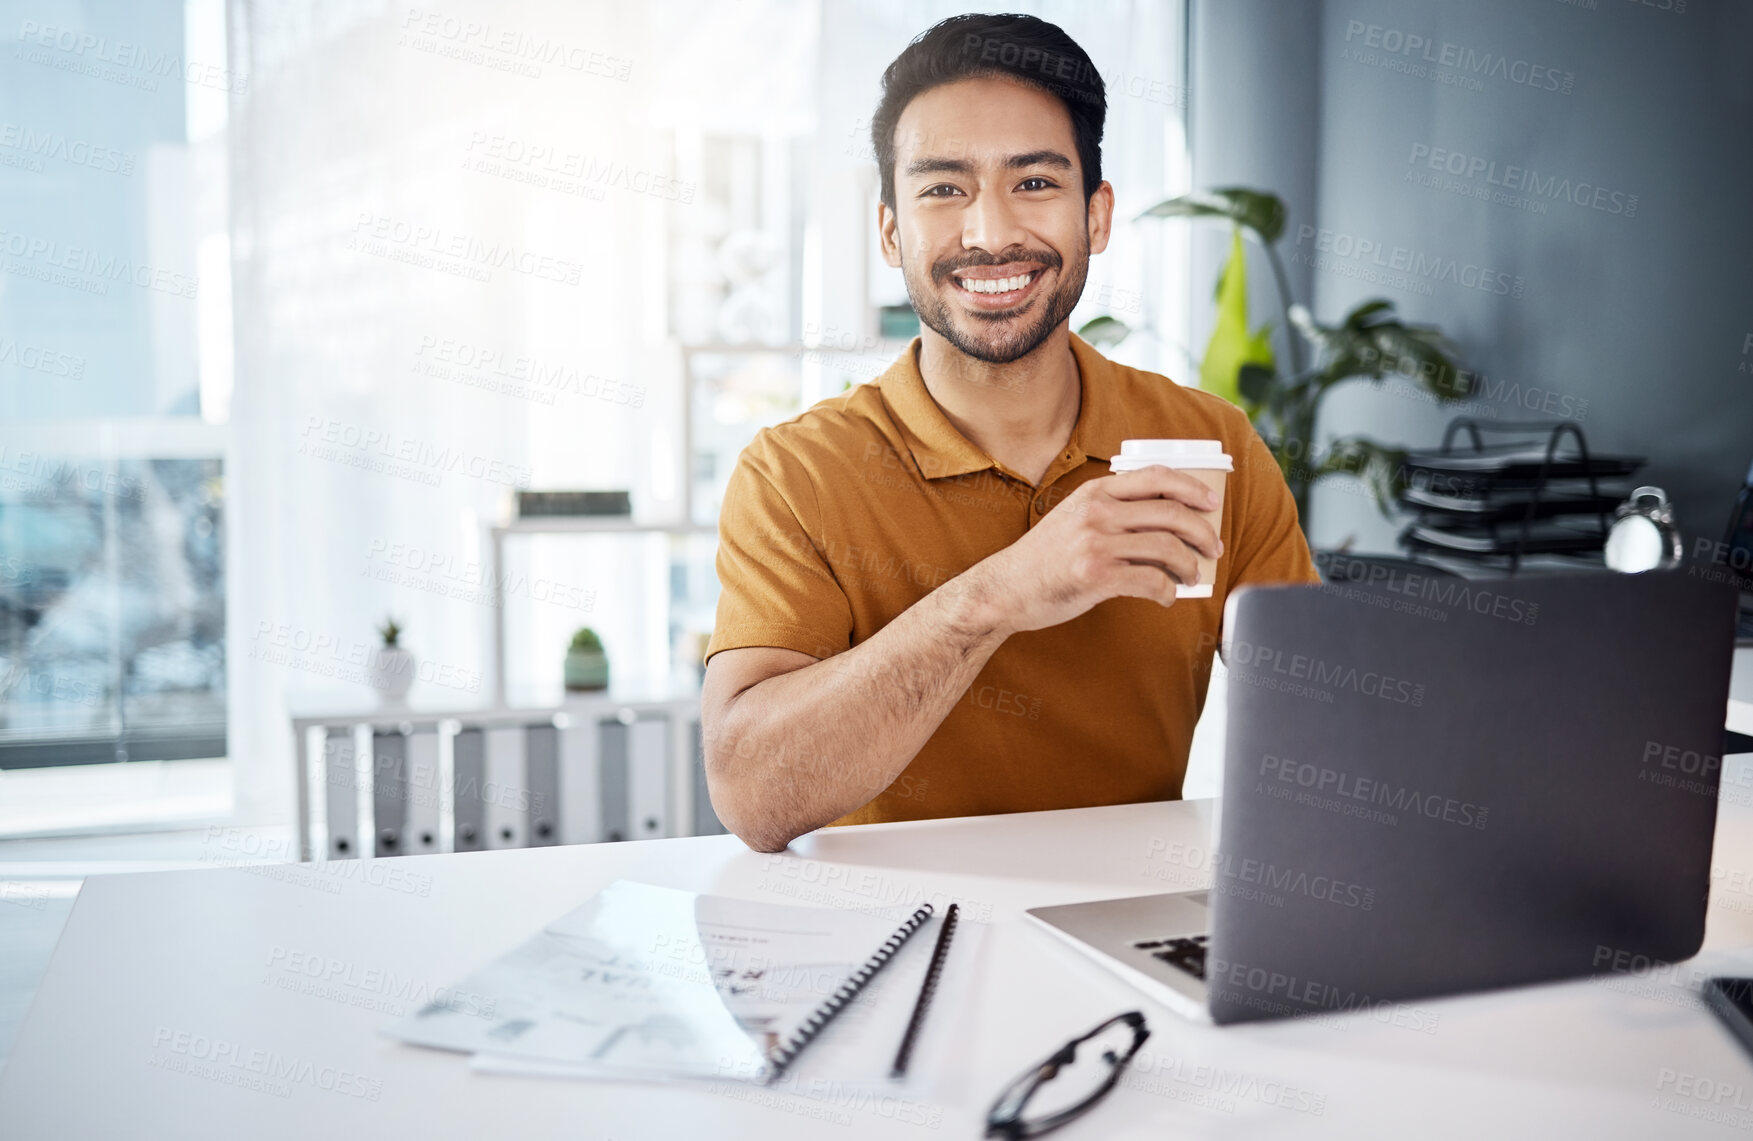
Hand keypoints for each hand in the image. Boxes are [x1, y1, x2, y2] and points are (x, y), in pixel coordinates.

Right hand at [968, 466, 1222, 634]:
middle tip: (1213, 547)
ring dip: (1189, 565)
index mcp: (1095, 492)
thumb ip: (1110, 510)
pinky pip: (1150, 581)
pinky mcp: (1096, 576)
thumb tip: (1165, 520)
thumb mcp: (1073, 517)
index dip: (1192, 487)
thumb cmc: (1044, 557)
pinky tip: (1166, 597)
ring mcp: (1096, 543)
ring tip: (1193, 576)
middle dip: (1202, 531)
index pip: (1156, 477)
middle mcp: (1097, 512)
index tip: (1212, 503)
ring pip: (1166, 547)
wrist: (1006, 588)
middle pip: (1170, 512)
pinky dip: (1167, 591)